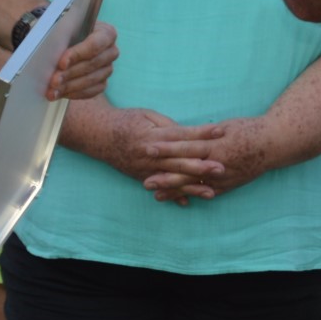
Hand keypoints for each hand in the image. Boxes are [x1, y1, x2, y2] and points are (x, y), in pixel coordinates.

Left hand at [46, 21, 118, 99]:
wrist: (68, 40)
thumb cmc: (67, 30)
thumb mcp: (64, 26)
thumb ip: (61, 33)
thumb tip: (51, 44)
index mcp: (106, 33)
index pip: (95, 44)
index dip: (77, 54)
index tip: (62, 63)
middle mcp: (111, 51)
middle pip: (93, 64)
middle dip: (71, 73)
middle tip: (54, 80)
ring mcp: (108, 68)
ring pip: (91, 80)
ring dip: (70, 86)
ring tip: (53, 90)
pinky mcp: (102, 82)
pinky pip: (91, 92)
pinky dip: (74, 94)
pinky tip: (60, 93)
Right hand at [68, 105, 224, 204]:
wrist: (98, 135)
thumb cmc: (126, 120)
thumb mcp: (147, 115)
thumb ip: (168, 126)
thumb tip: (188, 135)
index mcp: (153, 135)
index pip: (182, 134)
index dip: (201, 133)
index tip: (220, 132)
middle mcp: (150, 155)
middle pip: (179, 161)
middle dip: (201, 165)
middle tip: (221, 168)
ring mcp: (145, 169)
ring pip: (172, 179)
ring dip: (192, 187)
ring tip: (211, 192)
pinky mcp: (141, 177)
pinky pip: (160, 188)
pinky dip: (172, 196)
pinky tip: (186, 203)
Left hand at [142, 116, 273, 203]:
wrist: (275, 143)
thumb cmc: (250, 130)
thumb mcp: (225, 126)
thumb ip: (205, 133)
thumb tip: (186, 133)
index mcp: (215, 145)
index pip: (185, 147)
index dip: (166, 149)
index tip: (148, 149)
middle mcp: (217, 164)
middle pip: (186, 171)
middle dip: (164, 176)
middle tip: (144, 182)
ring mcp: (224, 177)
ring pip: (194, 186)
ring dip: (175, 191)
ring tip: (156, 195)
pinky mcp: (229, 185)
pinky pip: (208, 192)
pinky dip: (193, 196)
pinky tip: (180, 201)